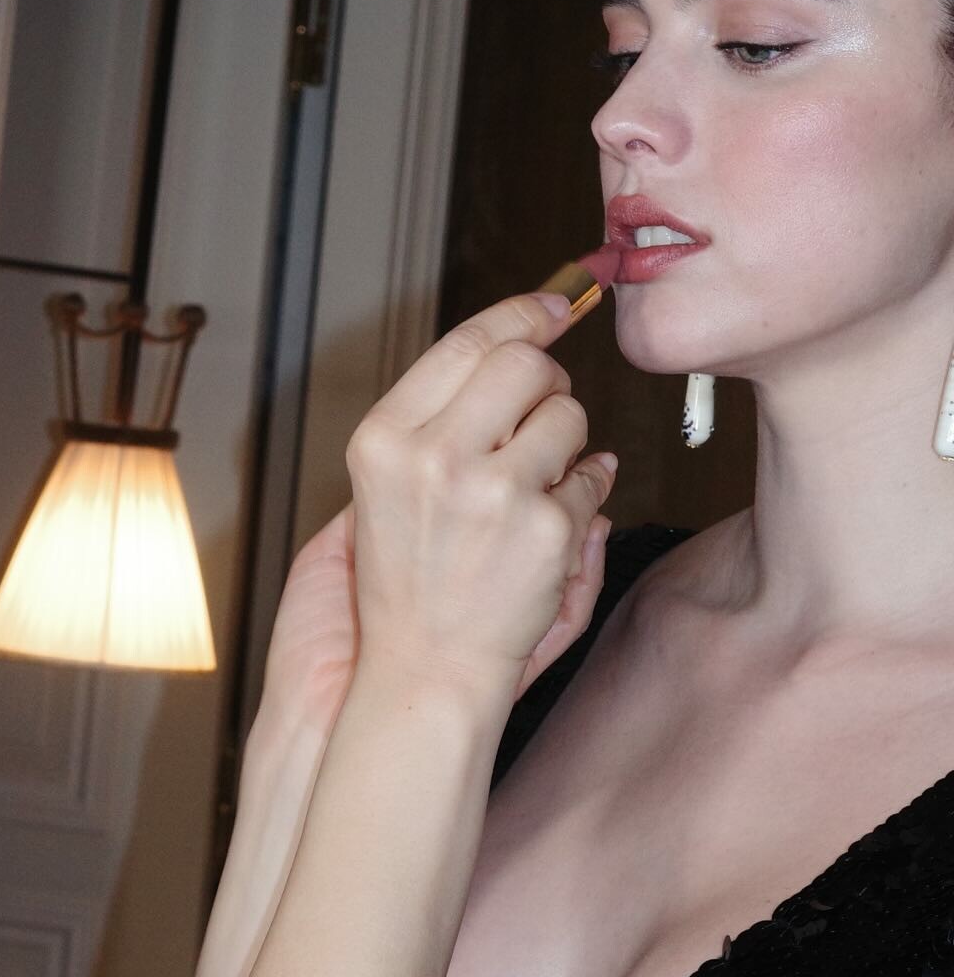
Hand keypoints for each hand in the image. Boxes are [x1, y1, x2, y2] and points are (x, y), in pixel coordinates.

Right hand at [258, 292, 615, 742]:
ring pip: (568, 415)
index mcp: (385, 438)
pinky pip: (591, 479)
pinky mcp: (541, 530)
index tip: (553, 305)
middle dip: (548, 378)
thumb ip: (447, 410)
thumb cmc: (408, 579)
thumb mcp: (390, 483)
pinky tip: (551, 525)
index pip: (466, 343)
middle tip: (546, 405)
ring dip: (568, 441)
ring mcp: (489, 494)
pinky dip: (584, 495)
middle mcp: (431, 457)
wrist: (421, 671)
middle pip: (524, 363)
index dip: (519, 315)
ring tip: (538, 482)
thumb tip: (530, 341)